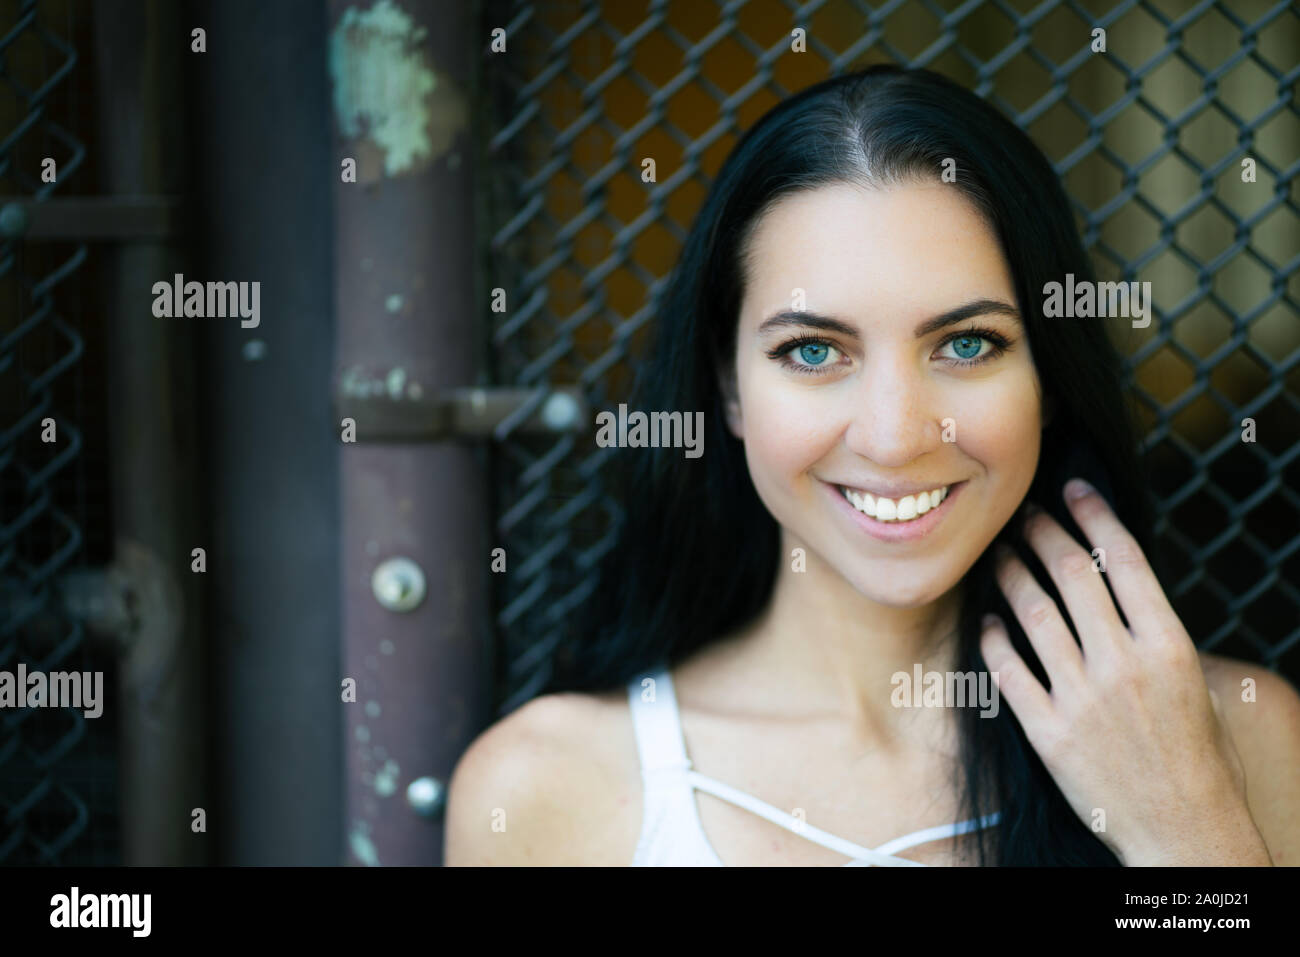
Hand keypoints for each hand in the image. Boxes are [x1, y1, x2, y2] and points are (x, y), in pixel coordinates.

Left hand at [979, 477, 1270, 864]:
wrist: (1185, 832)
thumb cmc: (1199, 759)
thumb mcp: (1196, 686)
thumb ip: (1155, 637)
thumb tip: (1119, 592)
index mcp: (1168, 647)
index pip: (1125, 561)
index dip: (1095, 516)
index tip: (1073, 490)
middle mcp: (1124, 665)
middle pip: (1073, 577)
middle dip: (1044, 535)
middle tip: (1025, 515)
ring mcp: (1082, 698)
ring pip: (1034, 614)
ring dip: (1012, 576)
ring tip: (1000, 555)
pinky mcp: (1049, 732)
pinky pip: (1009, 671)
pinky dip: (995, 640)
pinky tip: (988, 621)